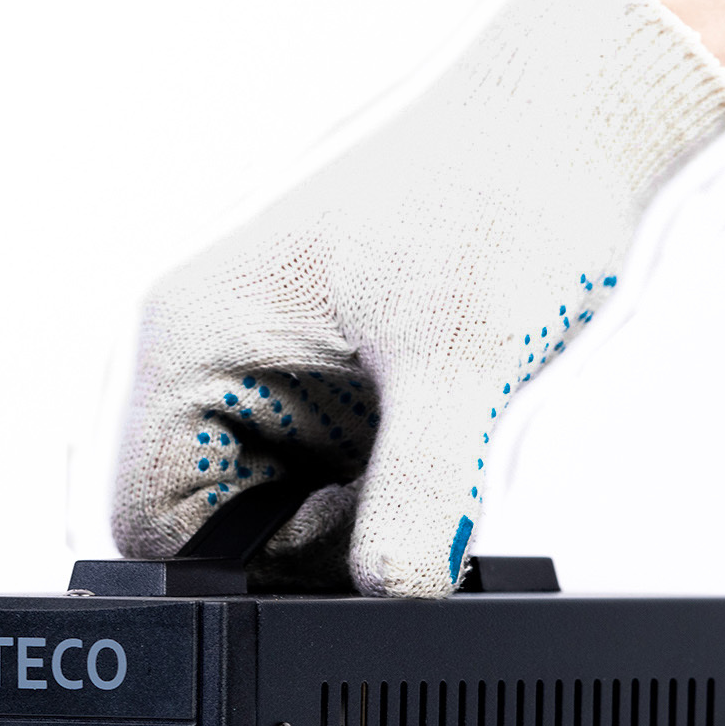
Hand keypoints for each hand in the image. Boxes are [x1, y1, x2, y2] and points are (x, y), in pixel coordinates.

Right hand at [113, 0, 724, 596]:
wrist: (573, 129)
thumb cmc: (499, 194)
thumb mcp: (459, 359)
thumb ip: (421, 493)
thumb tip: (392, 597)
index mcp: (192, 339)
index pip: (151, 520)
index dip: (246, 560)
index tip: (348, 530)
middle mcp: (212, 357)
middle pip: (219, 528)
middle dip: (312, 536)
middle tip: (404, 484)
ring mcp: (267, 373)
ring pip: (281, 514)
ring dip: (358, 509)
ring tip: (430, 433)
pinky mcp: (322, 387)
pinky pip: (330, 482)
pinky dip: (386, 487)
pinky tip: (434, 428)